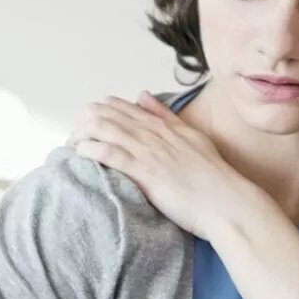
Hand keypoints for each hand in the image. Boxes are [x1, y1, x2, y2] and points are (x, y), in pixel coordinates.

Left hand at [69, 91, 264, 240]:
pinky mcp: (146, 172)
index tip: (89, 122)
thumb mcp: (192, 137)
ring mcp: (150, 152)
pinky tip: (80, 152)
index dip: (101, 111)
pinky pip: (112, 154)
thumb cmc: (214, 178)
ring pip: (106, 130)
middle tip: (74, 136)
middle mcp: (154, 134)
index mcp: (165, 127)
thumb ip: (166, 116)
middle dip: (86, 122)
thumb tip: (142, 95)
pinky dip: (92, 150)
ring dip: (83, 134)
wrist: (227, 203)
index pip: (123, 107)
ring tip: (71, 144)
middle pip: (109, 114)